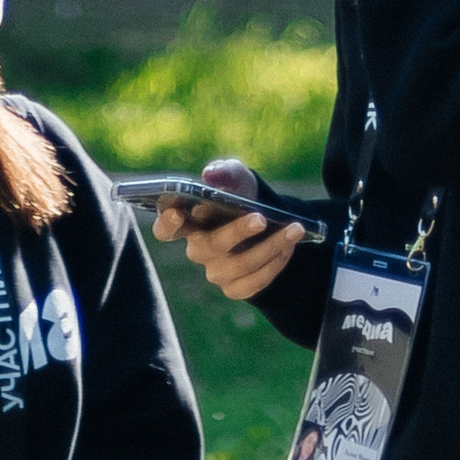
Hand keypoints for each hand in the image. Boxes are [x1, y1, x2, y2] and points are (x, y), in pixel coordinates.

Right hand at [152, 155, 303, 301]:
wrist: (266, 219)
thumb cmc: (240, 194)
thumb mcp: (237, 177)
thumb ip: (225, 171)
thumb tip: (211, 174)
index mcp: (188, 221)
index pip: (165, 229)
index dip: (167, 223)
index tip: (178, 212)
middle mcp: (198, 249)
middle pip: (209, 246)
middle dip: (237, 232)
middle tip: (261, 218)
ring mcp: (215, 271)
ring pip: (239, 266)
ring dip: (270, 247)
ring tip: (294, 229)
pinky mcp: (236, 288)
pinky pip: (255, 282)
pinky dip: (276, 263)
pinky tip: (289, 245)